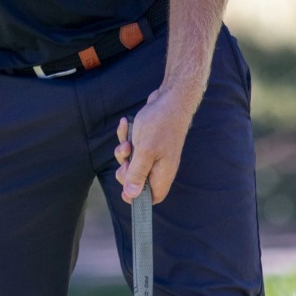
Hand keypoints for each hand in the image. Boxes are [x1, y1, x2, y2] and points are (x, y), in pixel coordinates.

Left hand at [114, 89, 199, 204]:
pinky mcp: (149, 141)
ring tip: (127, 140)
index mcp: (162, 173)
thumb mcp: (144, 152)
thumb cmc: (160, 125)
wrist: (170, 99)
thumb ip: (137, 174)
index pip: (152, 197)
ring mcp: (155, 153)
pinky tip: (125, 124)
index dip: (137, 197)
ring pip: (132, 160)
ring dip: (124, 150)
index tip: (124, 189)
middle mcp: (160, 166)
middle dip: (126, 170)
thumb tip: (131, 196)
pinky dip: (127, 136)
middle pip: (138, 180)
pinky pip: (133, 145)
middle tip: (126, 159)